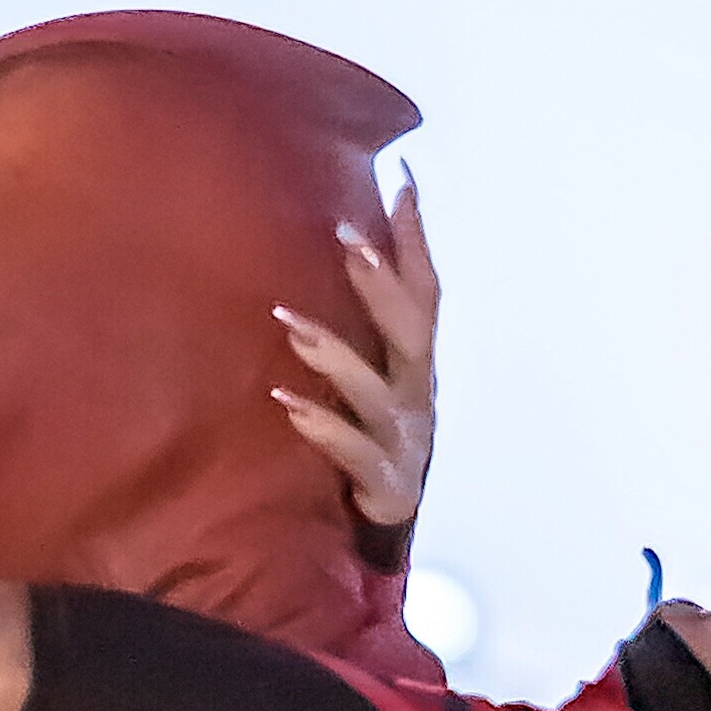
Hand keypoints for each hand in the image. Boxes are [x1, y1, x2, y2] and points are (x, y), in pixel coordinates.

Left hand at [274, 172, 438, 534]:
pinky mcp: (386, 481)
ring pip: (375, 390)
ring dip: (333, 353)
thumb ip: (366, 326)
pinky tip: (286, 404)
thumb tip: (344, 253)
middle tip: (346, 238)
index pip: (424, 289)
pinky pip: (352, 450)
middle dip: (381, 283)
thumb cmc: (376, 443)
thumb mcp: (374, 379)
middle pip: (410, 330)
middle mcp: (417, 393)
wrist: (390, 528)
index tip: (402, 181)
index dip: (416, 239)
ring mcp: (405, 438)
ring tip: (289, 322)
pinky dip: (322, 426)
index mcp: (416, 363)